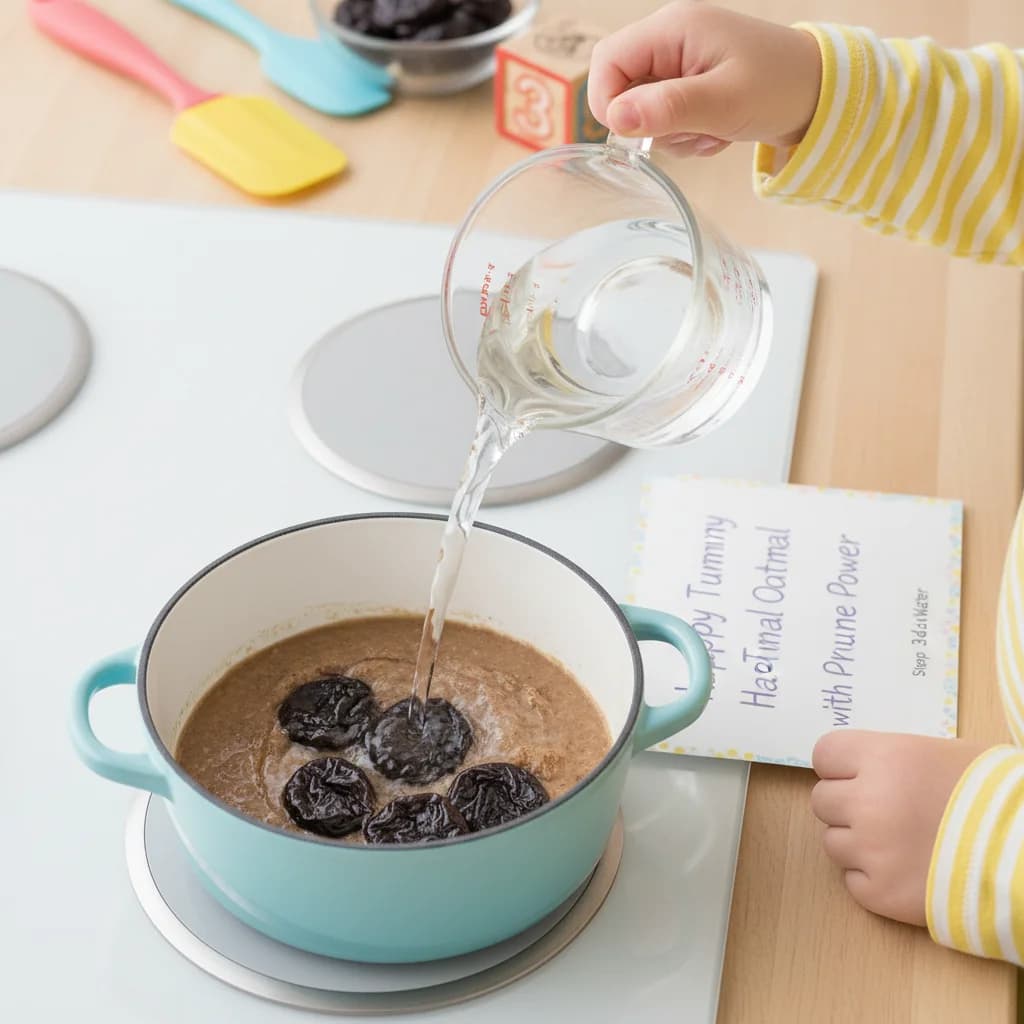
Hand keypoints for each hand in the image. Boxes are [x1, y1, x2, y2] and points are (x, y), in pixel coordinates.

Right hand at [587, 2, 821, 156]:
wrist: (821, 94)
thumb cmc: (780, 88)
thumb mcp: (723, 103)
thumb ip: (667, 109)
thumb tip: (615, 119)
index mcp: (673, 28)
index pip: (607, 61)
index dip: (608, 102)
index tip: (633, 134)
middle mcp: (670, 39)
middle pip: (622, 87)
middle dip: (647, 122)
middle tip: (688, 132)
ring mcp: (680, 62)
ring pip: (642, 110)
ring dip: (671, 135)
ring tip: (711, 132)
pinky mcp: (689, 85)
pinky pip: (664, 118)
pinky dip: (684, 135)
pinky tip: (715, 133)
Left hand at [812, 730, 988, 925]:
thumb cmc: (993, 797)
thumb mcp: (939, 756)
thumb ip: (890, 760)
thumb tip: (860, 767)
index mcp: (882, 758)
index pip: (824, 755)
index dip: (841, 766)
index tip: (858, 775)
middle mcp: (867, 801)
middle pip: (822, 800)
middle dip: (847, 806)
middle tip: (883, 813)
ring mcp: (871, 850)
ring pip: (832, 842)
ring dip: (857, 843)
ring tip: (899, 843)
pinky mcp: (881, 894)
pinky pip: (852, 881)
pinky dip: (872, 878)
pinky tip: (906, 870)